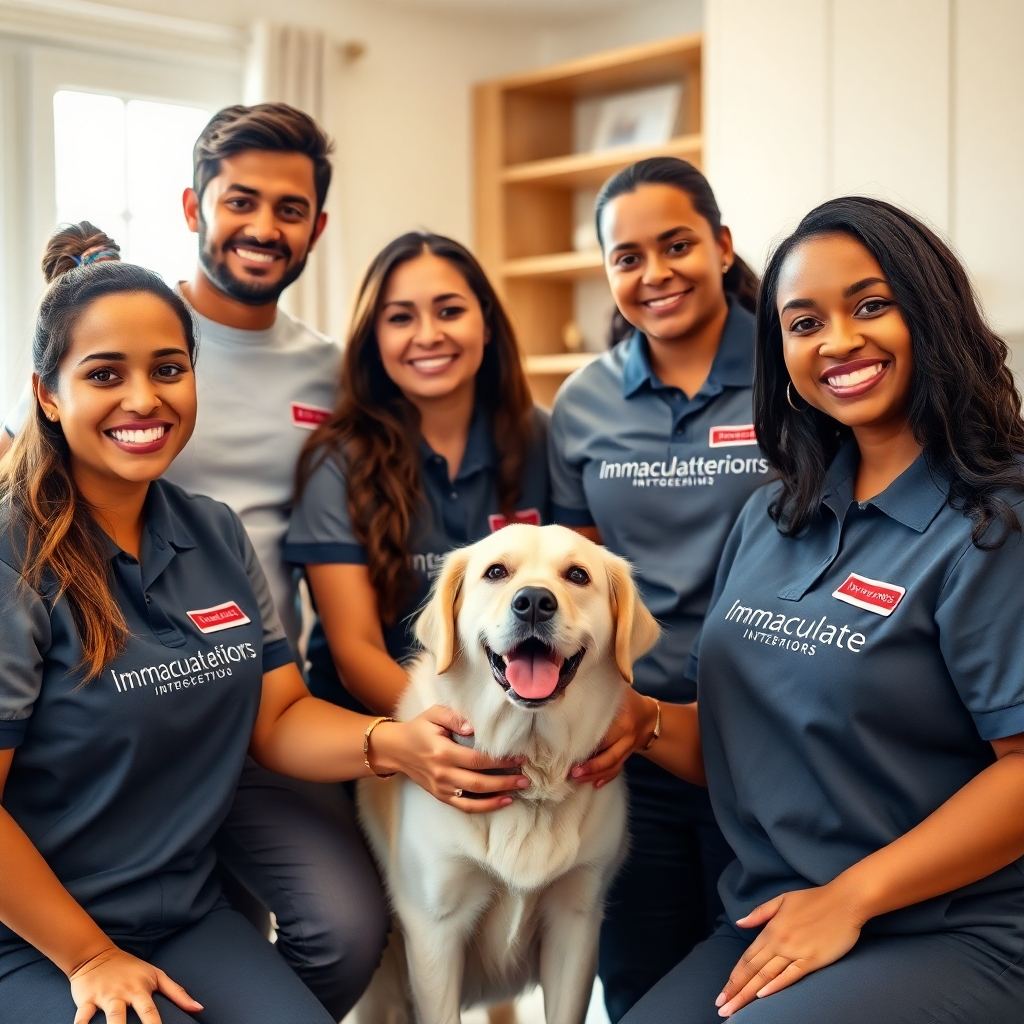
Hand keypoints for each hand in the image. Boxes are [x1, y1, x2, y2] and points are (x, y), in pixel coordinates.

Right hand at [69, 946, 201, 1023]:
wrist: (96, 955)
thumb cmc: (131, 969)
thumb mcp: (156, 976)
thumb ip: (177, 993)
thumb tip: (200, 1008)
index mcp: (142, 990)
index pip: (152, 1013)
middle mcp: (125, 994)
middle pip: (132, 1016)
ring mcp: (105, 997)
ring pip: (110, 1018)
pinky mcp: (86, 1001)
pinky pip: (82, 1018)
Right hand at [369, 705, 529, 813]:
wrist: (396, 750)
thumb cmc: (418, 728)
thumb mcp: (434, 714)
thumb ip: (454, 717)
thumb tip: (475, 727)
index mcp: (442, 752)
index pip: (477, 760)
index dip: (500, 761)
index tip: (519, 757)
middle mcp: (442, 773)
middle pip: (479, 782)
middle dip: (505, 781)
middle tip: (526, 778)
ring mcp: (441, 788)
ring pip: (473, 799)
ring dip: (498, 797)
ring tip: (518, 792)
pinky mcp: (441, 796)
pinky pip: (464, 806)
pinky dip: (484, 807)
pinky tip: (501, 802)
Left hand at [571, 688, 656, 787]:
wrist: (650, 717)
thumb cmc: (627, 701)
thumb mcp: (618, 691)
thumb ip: (599, 690)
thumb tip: (573, 684)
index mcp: (623, 719)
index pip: (605, 733)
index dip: (588, 743)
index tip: (570, 748)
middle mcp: (627, 736)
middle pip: (609, 755)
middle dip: (591, 765)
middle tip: (571, 772)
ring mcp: (628, 749)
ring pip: (613, 765)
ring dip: (595, 774)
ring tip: (576, 779)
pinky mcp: (627, 756)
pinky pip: (618, 769)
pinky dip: (607, 778)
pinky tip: (595, 785)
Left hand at [715, 882, 865, 1016]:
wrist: (844, 901)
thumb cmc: (813, 899)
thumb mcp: (782, 900)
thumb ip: (760, 913)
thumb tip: (739, 923)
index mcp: (770, 930)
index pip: (747, 959)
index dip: (733, 978)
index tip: (722, 994)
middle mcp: (779, 943)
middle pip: (752, 971)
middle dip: (735, 991)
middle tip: (721, 1008)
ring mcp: (795, 952)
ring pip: (767, 976)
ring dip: (748, 993)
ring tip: (735, 1008)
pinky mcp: (812, 960)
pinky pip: (791, 975)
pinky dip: (776, 985)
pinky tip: (763, 995)